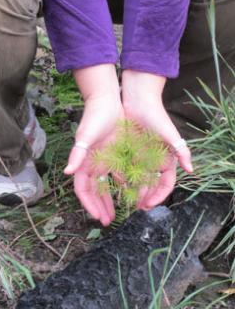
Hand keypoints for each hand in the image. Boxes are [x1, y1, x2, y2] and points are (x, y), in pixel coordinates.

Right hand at [64, 64, 123, 225]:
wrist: (107, 103)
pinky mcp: (116, 155)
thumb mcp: (85, 137)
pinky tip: (130, 194)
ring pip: (107, 186)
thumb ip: (77, 154)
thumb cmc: (94, 118)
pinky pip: (118, 175)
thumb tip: (67, 172)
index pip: (83, 189)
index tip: (97, 216)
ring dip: (110, 200)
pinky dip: (122, 185)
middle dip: (100, 207)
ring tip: (117, 214)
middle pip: (95, 192)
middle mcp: (93, 165)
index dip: (89, 203)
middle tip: (108, 221)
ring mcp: (104, 161)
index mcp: (84, 163)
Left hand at [122, 70, 192, 209]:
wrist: (138, 101)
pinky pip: (126, 170)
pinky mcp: (128, 152)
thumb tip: (191, 170)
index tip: (149, 204)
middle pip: (151, 185)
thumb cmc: (156, 117)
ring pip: (138, 180)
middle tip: (137, 207)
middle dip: (146, 197)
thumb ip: (181, 151)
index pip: (166, 183)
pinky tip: (116, 187)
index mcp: (166, 160)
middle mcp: (154, 161)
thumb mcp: (170, 134)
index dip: (159, 195)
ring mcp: (141, 157)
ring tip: (127, 202)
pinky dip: (123, 179)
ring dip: (134, 192)